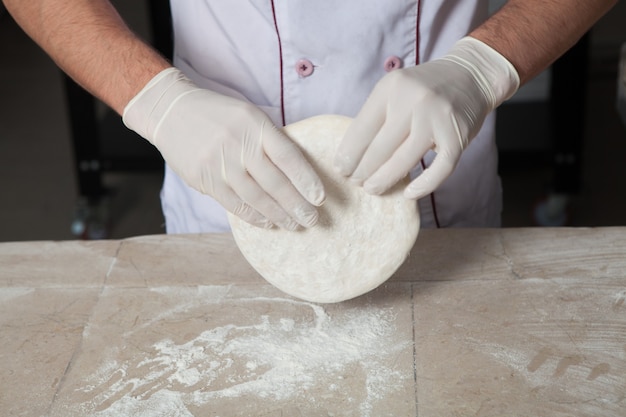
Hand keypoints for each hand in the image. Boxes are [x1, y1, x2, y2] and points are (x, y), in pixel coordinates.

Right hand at [123, 68, 324, 229]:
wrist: (171, 111)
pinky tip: (268, 222)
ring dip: (278, 215)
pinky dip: (253, 216)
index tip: (320, 198)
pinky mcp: (204, 178)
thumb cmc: (218, 114)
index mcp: (255, 125)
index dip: (306, 180)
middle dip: (296, 205)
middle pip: (274, 182)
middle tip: (312, 220)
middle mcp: (238, 144)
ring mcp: (219, 163)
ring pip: (255, 197)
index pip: (287, 156)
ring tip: (293, 225)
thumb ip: (269, 140)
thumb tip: (298, 173)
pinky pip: (234, 203)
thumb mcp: (248, 116)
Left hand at [334, 37, 519, 198]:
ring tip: (372, 189)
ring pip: (404, 160)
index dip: (349, 153)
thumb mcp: (396, 91)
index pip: (362, 128)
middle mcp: (413, 101)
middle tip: (355, 183)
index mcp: (391, 88)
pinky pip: (439, 169)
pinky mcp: (458, 136)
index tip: (341, 169)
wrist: (471, 75)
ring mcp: (437, 118)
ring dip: (385, 179)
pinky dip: (424, 185)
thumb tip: (351, 156)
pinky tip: (409, 194)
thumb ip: (377, 116)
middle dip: (363, 170)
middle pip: (380, 147)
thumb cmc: (425, 90)